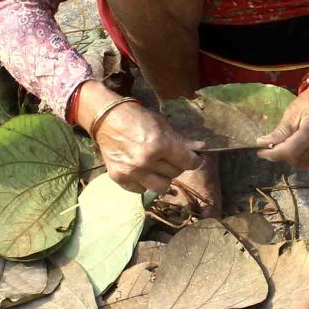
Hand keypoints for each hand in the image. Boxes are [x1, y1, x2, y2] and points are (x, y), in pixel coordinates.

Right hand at [86, 94, 202, 195]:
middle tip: (171, 157)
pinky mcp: (119, 178)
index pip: (187, 162)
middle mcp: (145, 161)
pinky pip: (141, 190)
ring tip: (158, 167)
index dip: (194, 160)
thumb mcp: (162, 125)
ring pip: (161, 187)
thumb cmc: (137, 118)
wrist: (107, 119)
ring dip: (163, 178)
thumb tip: (201, 148)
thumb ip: (181, 140)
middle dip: (176, 165)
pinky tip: (142, 171)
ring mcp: (131, 172)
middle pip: (175, 174)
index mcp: (159, 144)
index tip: (194, 159)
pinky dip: (144, 183)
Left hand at [256, 86, 308, 170]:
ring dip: (291, 158)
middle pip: (295, 159)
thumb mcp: (293, 112)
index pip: (290, 151)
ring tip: (286, 146)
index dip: (273, 154)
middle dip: (281, 155)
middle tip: (273, 146)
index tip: (261, 152)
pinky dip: (303, 160)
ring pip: (303, 164)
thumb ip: (280, 131)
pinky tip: (300, 149)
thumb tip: (262, 143)